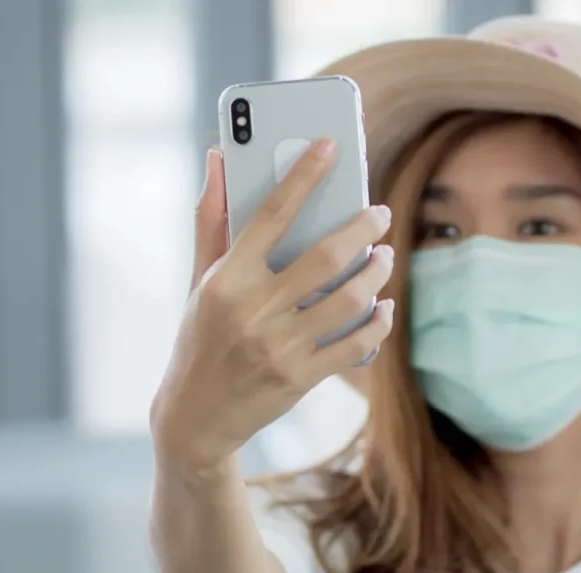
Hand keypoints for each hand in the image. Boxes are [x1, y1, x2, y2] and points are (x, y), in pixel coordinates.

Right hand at [150, 140, 394, 477]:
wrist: (195, 417)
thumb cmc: (200, 337)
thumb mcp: (200, 280)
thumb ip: (212, 220)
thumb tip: (219, 158)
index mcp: (226, 278)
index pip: (271, 214)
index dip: (303, 175)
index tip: (330, 145)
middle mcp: (252, 310)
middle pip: (326, 257)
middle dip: (364, 228)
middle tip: (381, 213)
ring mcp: (278, 347)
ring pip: (349, 299)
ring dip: (378, 272)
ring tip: (385, 256)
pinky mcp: (300, 378)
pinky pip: (355, 344)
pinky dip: (378, 322)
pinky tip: (384, 307)